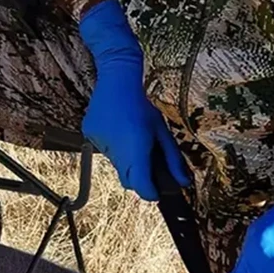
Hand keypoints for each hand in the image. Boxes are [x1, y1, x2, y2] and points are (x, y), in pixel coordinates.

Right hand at [79, 0, 189, 201]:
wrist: (117, 80)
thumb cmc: (142, 105)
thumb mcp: (162, 132)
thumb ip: (172, 159)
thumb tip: (183, 183)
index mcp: (137, 146)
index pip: (141, 185)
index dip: (150, 192)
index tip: (157, 193)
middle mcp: (117, 148)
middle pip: (128, 179)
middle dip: (139, 177)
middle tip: (148, 163)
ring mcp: (100, 143)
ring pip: (116, 165)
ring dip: (126, 160)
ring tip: (131, 138)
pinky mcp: (90, 136)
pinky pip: (104, 151)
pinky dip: (114, 148)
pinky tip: (117, 130)